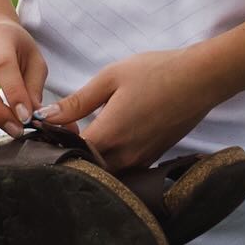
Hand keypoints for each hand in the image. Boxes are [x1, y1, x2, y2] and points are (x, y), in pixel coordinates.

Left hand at [40, 48, 221, 170]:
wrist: (200, 79)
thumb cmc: (155, 73)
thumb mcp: (110, 78)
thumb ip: (77, 102)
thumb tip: (44, 116)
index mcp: (109, 135)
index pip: (70, 154)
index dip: (55, 145)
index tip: (47, 133)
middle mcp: (125, 156)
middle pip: (87, 169)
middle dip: (72, 157)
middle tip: (64, 136)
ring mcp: (141, 160)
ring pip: (107, 172)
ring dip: (93, 160)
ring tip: (85, 136)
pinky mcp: (153, 158)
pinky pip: (125, 168)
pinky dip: (112, 160)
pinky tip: (111, 139)